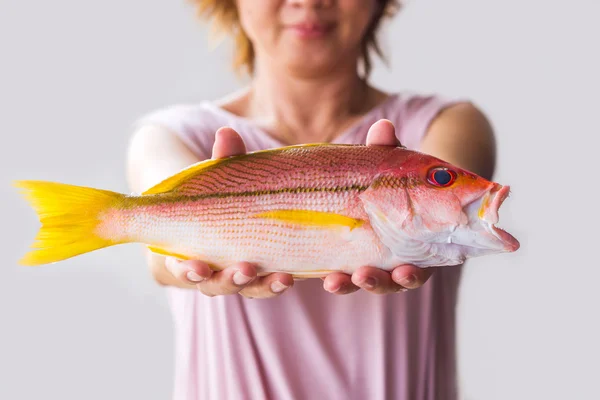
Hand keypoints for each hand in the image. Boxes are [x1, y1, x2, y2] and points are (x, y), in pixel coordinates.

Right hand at [163, 127, 293, 298]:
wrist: (237, 212)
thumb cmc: (220, 197)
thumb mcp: (219, 180)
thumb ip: (223, 161)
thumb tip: (226, 133)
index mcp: (192, 254)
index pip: (184, 270)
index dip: (188, 271)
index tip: (197, 266)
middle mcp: (217, 273)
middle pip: (220, 286)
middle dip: (231, 281)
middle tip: (245, 270)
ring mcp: (246, 277)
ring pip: (253, 289)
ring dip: (267, 286)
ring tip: (284, 279)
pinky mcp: (273, 273)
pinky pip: (281, 282)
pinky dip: (292, 280)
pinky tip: (315, 277)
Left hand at [321, 119, 434, 294]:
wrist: (363, 186)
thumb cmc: (385, 179)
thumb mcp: (385, 165)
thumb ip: (385, 151)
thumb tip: (383, 126)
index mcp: (411, 245)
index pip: (418, 268)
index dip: (412, 275)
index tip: (404, 271)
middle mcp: (391, 261)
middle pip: (388, 282)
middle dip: (377, 283)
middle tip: (364, 276)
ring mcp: (364, 263)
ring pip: (358, 281)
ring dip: (348, 285)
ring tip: (334, 281)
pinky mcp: (338, 261)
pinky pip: (332, 274)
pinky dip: (325, 275)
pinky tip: (299, 276)